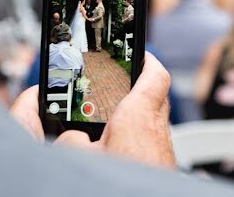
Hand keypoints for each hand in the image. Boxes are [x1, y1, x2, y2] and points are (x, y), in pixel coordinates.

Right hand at [8, 52, 175, 168]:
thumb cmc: (125, 182)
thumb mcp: (82, 157)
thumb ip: (73, 138)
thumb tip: (71, 137)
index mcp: (139, 115)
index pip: (154, 72)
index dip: (145, 58)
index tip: (136, 51)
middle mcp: (157, 129)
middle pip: (154, 94)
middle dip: (137, 85)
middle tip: (120, 82)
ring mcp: (162, 147)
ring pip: (152, 120)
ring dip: (136, 116)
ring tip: (112, 121)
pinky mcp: (161, 163)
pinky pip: (150, 142)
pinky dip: (136, 139)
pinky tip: (118, 150)